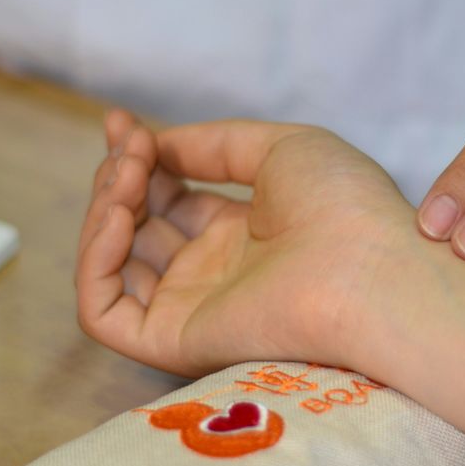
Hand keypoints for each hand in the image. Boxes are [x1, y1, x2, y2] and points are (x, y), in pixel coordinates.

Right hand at [77, 111, 464, 445]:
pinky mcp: (174, 343)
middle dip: (118, 177)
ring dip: (102, 211)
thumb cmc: (346, 208)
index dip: (138, 159)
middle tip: (129, 147)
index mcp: (240, 234)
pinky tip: (118, 216)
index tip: (120, 122)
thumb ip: (212, 144)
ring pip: (111, 266)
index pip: (166, 199)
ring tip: (127, 176)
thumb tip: (155, 143)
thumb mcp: (277, 148)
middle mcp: (211, 274)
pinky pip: (103, 313)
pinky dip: (95, 260)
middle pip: (134, 227)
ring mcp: (190, 310)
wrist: (370, 267)